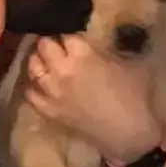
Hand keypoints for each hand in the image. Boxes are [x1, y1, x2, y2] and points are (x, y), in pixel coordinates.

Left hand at [25, 37, 161, 163]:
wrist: (129, 133)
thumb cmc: (135, 96)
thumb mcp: (127, 62)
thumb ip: (106, 50)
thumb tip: (95, 44)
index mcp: (83, 54)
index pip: (66, 33)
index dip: (69, 33)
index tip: (72, 37)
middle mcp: (61, 68)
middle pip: (44, 45)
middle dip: (50, 42)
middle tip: (58, 46)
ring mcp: (52, 90)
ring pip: (33, 66)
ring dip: (39, 61)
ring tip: (46, 62)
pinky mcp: (48, 110)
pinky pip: (30, 93)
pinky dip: (33, 86)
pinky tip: (41, 85)